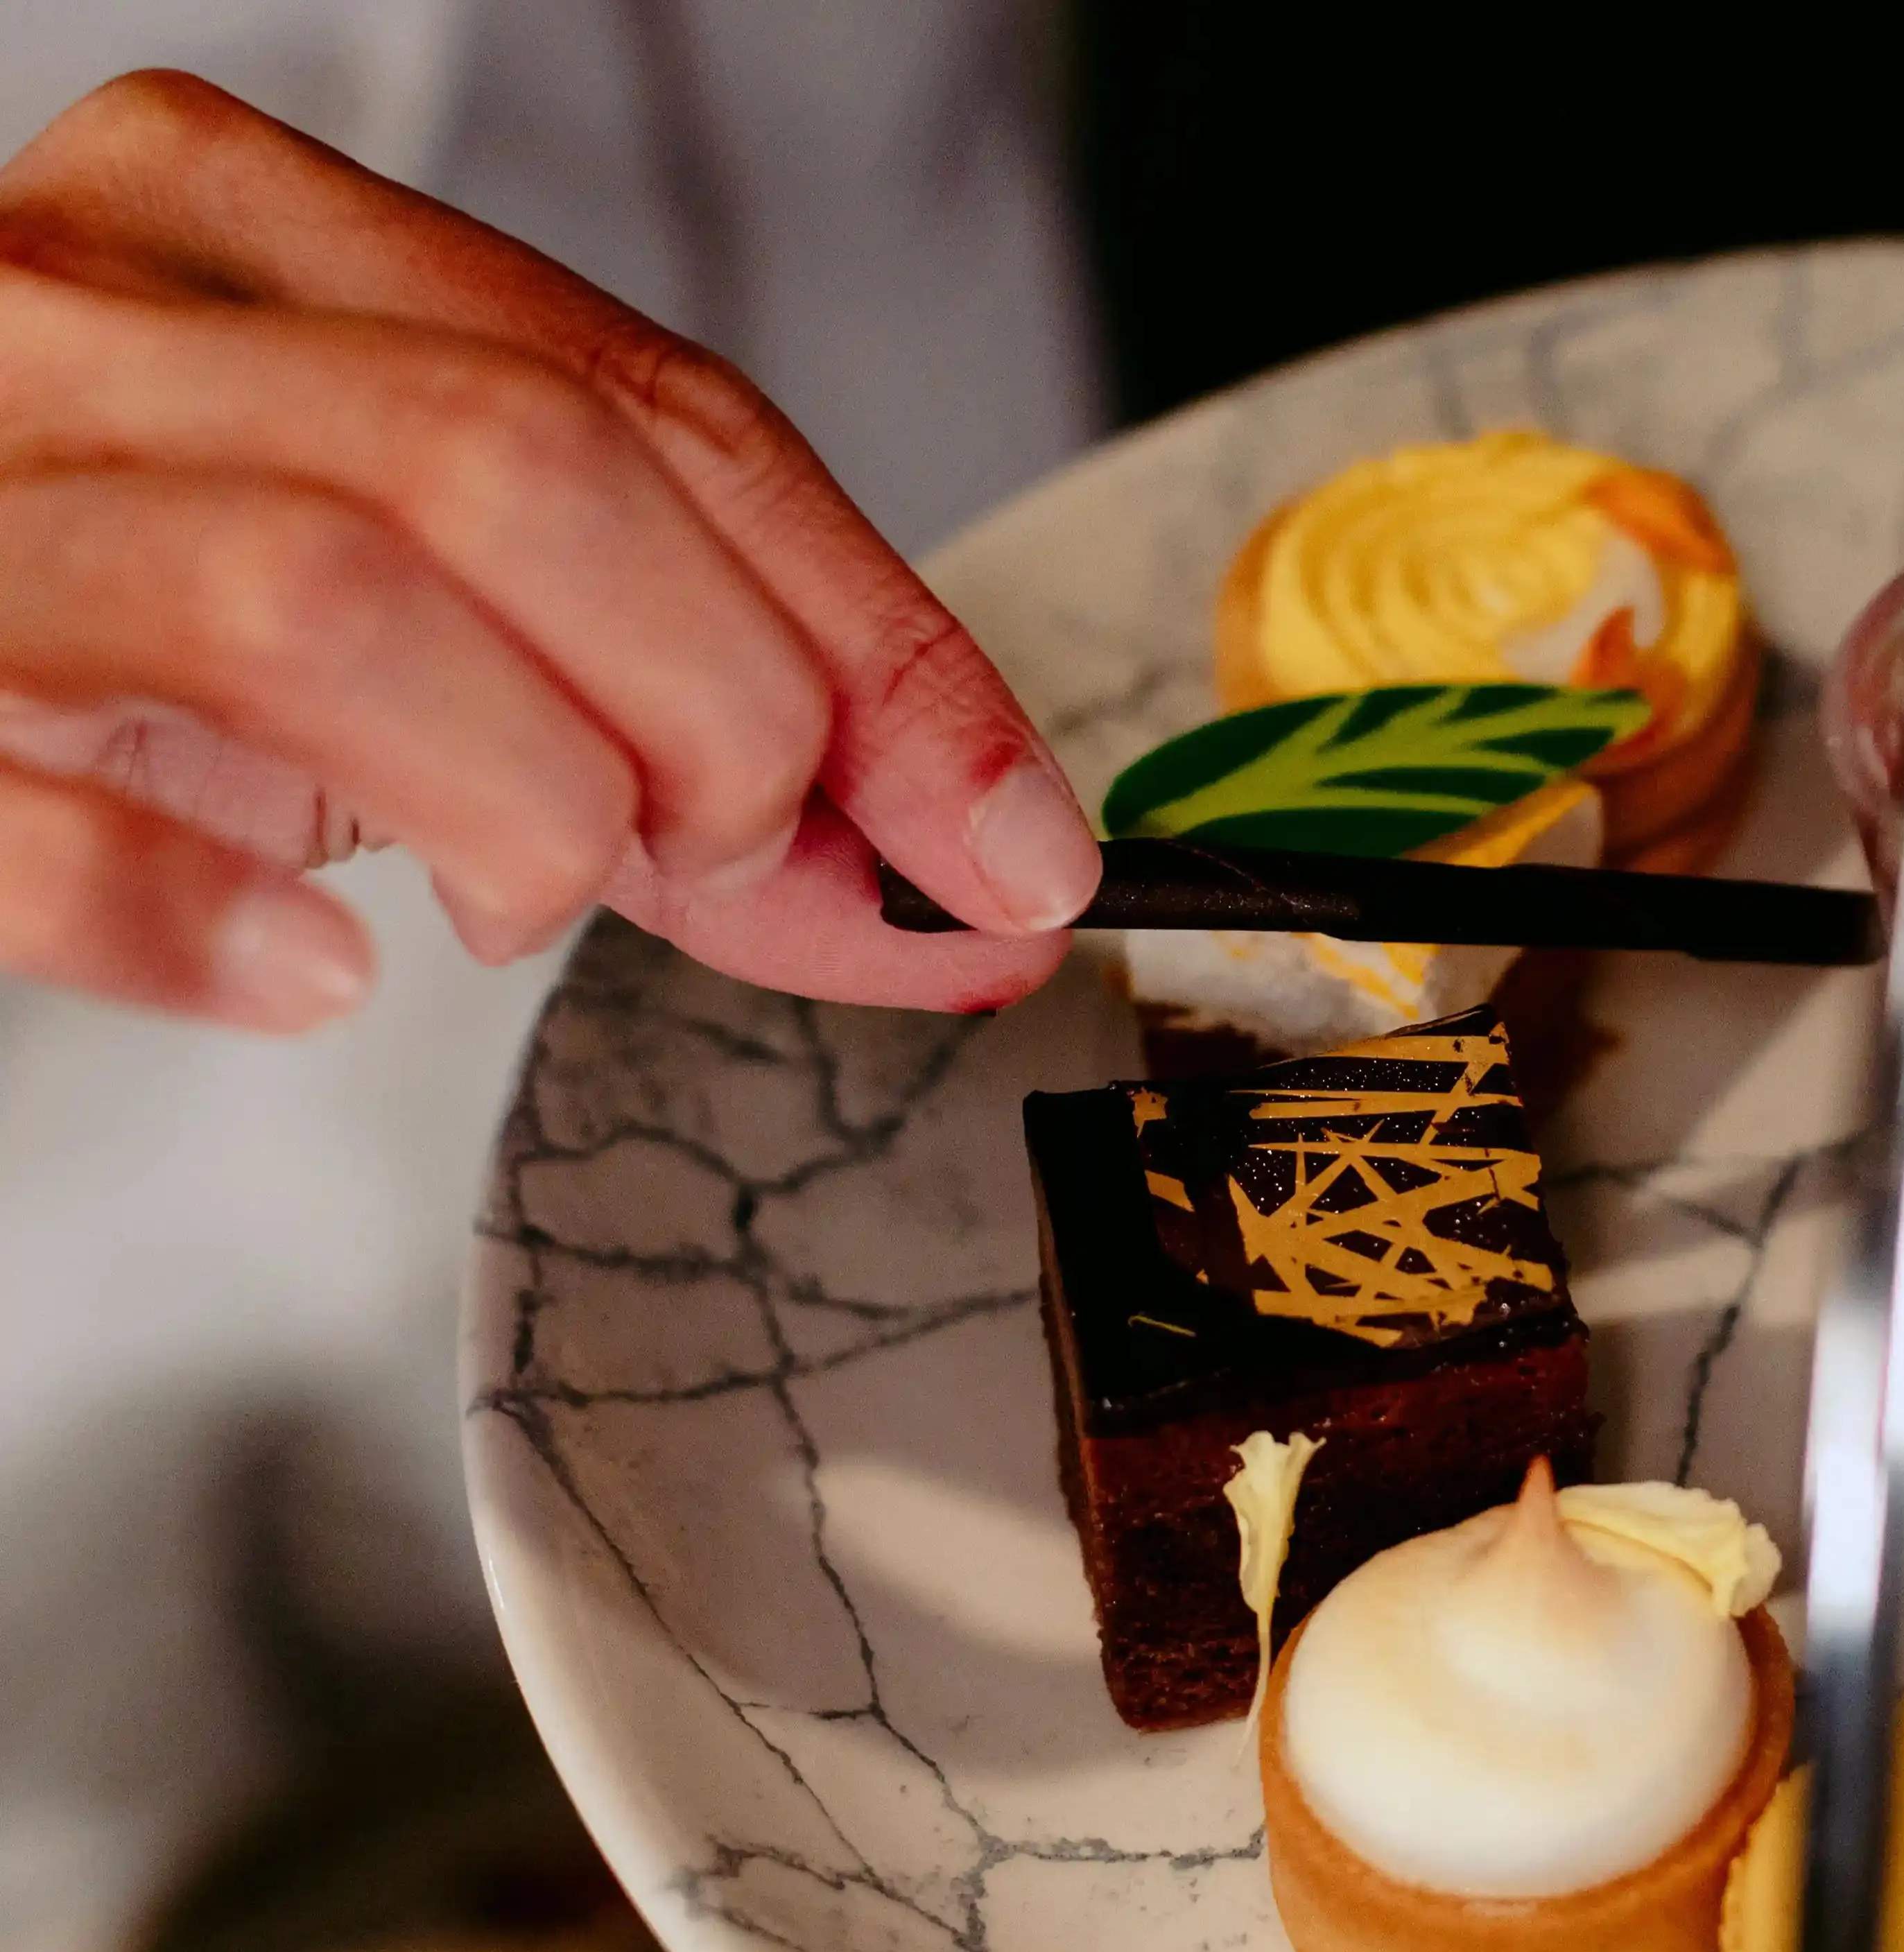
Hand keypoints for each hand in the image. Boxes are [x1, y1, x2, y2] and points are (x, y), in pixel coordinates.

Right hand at [0, 72, 1099, 1027]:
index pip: (663, 410)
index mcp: (241, 236)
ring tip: (518, 891)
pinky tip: (314, 970)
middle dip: (710, 718)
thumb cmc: (128, 613)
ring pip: (326, 597)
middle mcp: (87, 324)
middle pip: (520, 472)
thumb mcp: (425, 604)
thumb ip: (680, 721)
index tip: (1014, 837)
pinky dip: (211, 920)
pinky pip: (45, 823)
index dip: (882, 648)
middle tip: (712, 851)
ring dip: (522, 808)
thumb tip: (967, 876)